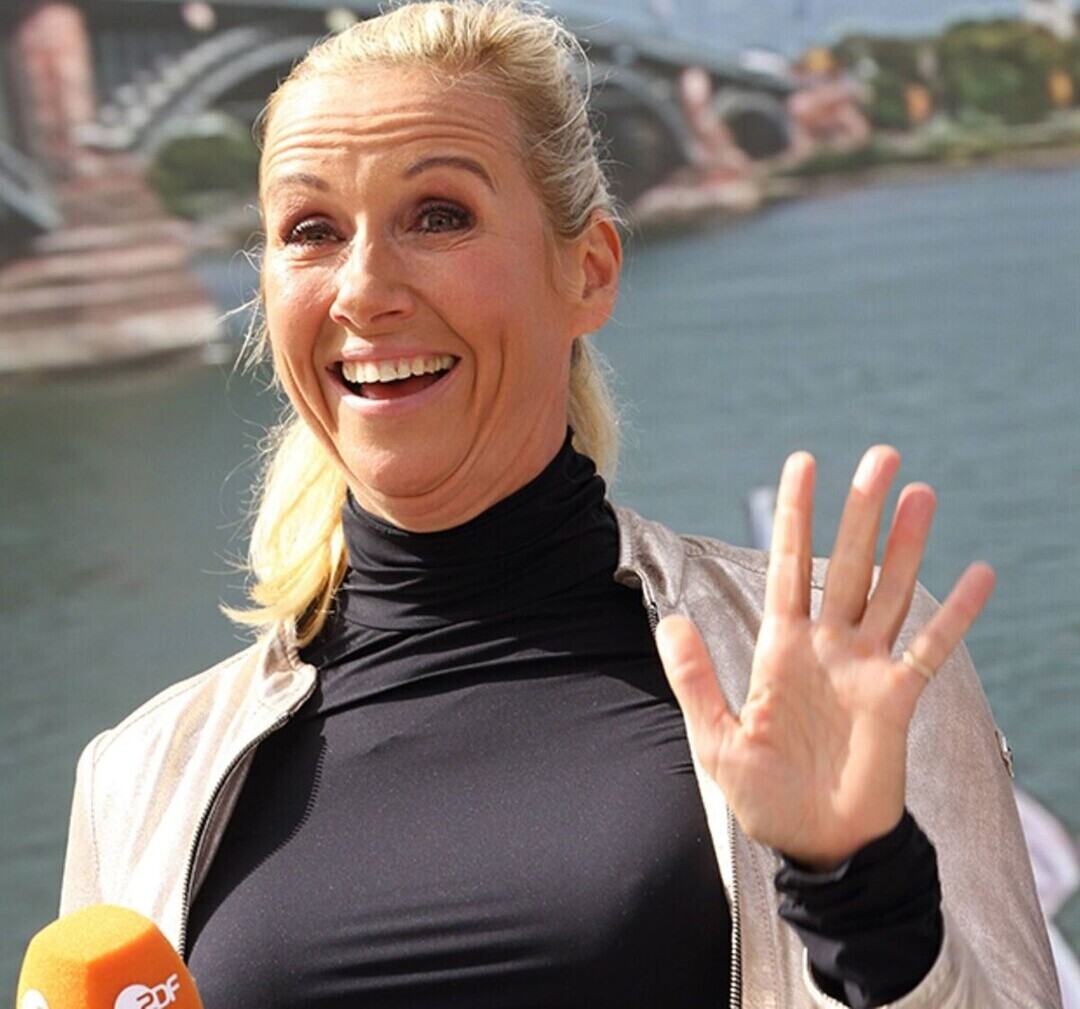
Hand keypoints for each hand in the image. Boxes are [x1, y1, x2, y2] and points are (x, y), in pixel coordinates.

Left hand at [656, 446, 994, 868]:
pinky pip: (931, 648)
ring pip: (889, 592)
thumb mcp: (716, 739)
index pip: (787, 566)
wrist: (815, 845)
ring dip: (906, 545)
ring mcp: (865, 669)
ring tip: (920, 493)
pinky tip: (979, 576)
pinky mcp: (898, 699)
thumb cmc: (763, 796)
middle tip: (881, 454)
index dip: (795, 516)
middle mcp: (826, 647)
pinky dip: (956, 614)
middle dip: (860, 511)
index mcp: (780, 648)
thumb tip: (672, 620)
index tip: (803, 464)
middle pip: (846, 564)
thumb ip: (696, 679)